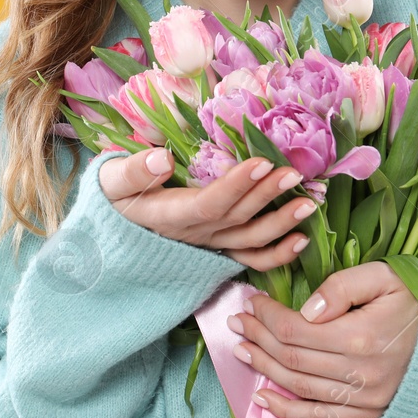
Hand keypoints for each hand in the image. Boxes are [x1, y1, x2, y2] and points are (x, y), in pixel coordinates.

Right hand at [98, 148, 313, 271]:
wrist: (109, 238)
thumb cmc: (112, 202)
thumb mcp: (110, 183)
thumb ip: (133, 171)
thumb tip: (159, 158)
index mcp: (170, 216)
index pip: (210, 203)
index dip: (237, 185)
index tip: (262, 162)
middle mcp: (194, 235)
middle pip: (237, 218)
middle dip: (267, 196)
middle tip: (295, 173)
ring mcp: (208, 246)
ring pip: (249, 240)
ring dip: (281, 224)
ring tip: (308, 204)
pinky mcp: (216, 250)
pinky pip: (249, 259)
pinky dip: (277, 255)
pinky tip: (301, 240)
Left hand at [228, 262, 417, 417]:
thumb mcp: (386, 278)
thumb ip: (343, 286)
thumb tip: (306, 308)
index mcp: (361, 337)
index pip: (296, 329)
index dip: (268, 316)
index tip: (252, 302)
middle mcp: (360, 374)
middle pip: (292, 358)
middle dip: (259, 338)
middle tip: (237, 323)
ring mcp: (364, 398)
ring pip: (299, 387)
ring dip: (265, 369)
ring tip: (242, 350)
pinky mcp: (368, 413)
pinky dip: (287, 411)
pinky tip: (263, 398)